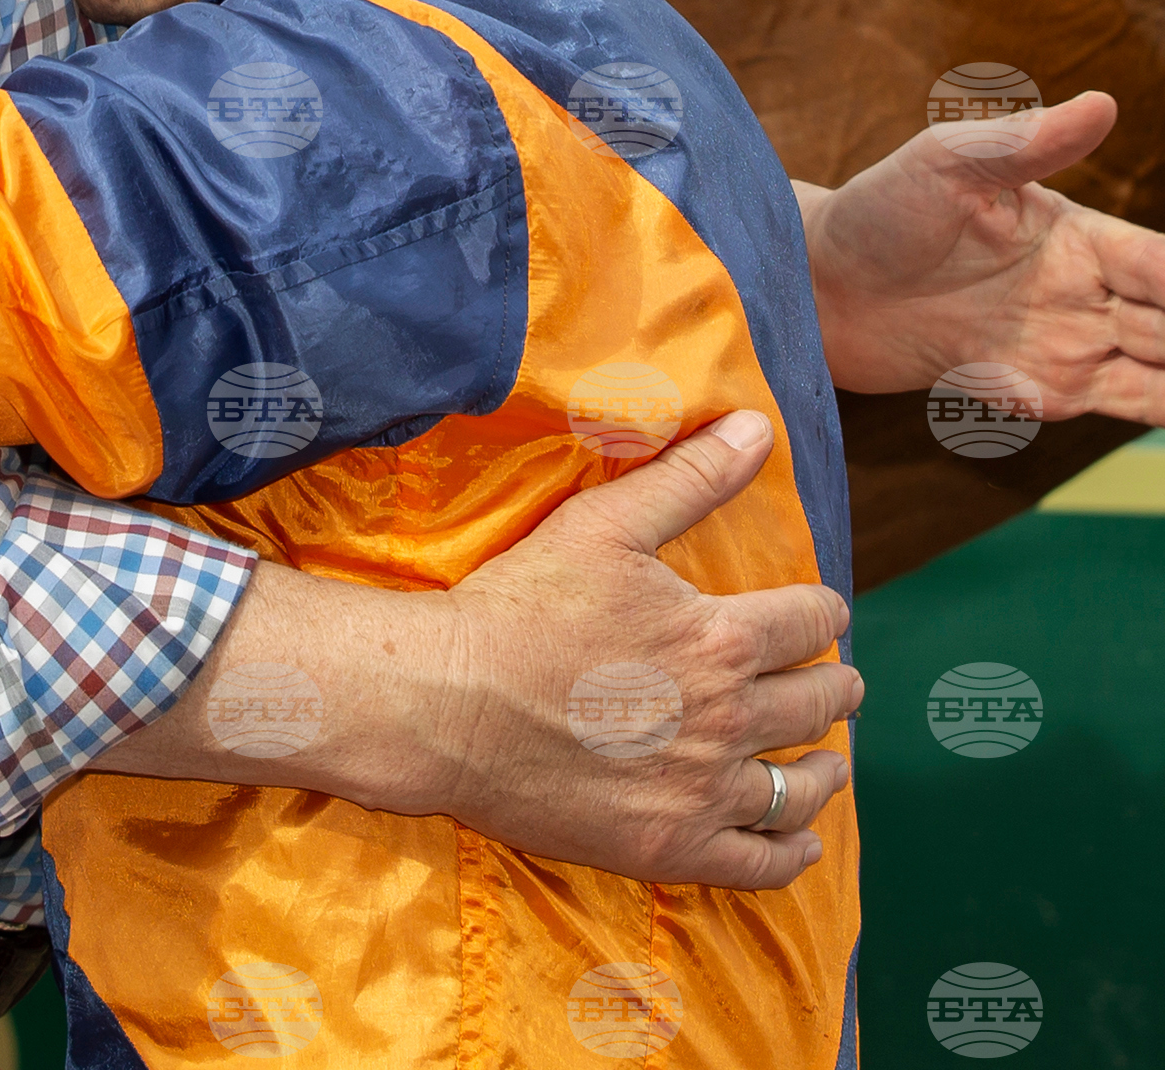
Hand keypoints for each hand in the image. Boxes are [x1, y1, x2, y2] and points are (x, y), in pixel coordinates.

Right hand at [101, 411, 857, 889]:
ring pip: (799, 788)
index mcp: (720, 640)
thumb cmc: (523, 606)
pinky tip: (797, 841)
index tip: (821, 613)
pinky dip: (791, 852)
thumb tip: (760, 426)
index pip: (811, 622)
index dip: (823, 612)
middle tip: (838, 682)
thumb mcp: (606, 524)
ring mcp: (701, 793)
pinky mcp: (669, 848)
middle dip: (835, 686)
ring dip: (825, 769)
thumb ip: (692, 478)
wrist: (450, 705)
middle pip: (818, 704)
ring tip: (829, 761)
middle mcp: (727, 720)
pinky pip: (759, 863)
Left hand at [800, 92, 1164, 412]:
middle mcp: (1084, 294)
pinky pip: (1117, 409)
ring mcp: (1065, 347)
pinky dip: (1158, 414)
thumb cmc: (879, 210)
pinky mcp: (1035, 393)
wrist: (814, 286)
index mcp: (1077, 236)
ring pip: (1163, 374)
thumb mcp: (948, 165)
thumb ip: (1026, 143)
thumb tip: (1102, 103)